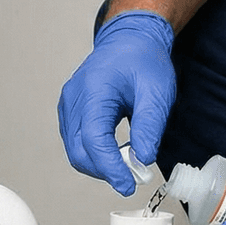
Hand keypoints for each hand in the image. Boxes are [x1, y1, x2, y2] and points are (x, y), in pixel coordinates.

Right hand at [57, 11, 175, 194]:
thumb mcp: (157, 91)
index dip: (109, 168)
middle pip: (78, 151)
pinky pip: (76, 141)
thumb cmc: (143, 60)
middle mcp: (74, 98)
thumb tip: (143, 158)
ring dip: (99, 164)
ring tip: (128, 164)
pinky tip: (116, 152)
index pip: (93, 140)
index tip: (128, 185)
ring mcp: (69, 104)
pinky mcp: (71, 111)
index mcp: (94, 90)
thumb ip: (149, 126)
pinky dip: (94, 153)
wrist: (130, 39)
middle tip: (132, 178)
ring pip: (75, 149)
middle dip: (104, 171)